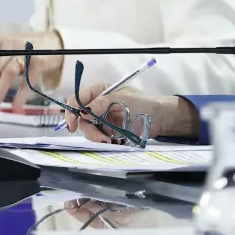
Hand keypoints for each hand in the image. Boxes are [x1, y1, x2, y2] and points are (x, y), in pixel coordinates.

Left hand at [0, 31, 62, 109]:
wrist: (56, 43)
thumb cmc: (27, 48)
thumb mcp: (7, 46)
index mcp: (0, 40)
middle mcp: (11, 44)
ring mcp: (26, 53)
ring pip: (9, 73)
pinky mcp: (39, 62)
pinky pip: (27, 81)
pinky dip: (20, 95)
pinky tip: (15, 105)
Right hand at [63, 83, 197, 142]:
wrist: (162, 118)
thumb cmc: (146, 103)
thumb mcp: (124, 99)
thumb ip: (102, 103)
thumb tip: (84, 110)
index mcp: (102, 92)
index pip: (79, 99)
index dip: (72, 110)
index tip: (73, 123)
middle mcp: (100, 105)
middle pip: (81, 118)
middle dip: (88, 129)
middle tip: (100, 138)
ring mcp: (104, 119)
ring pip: (89, 130)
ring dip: (97, 137)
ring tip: (111, 141)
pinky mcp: (109, 131)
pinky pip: (100, 137)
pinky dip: (104, 141)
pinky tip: (115, 142)